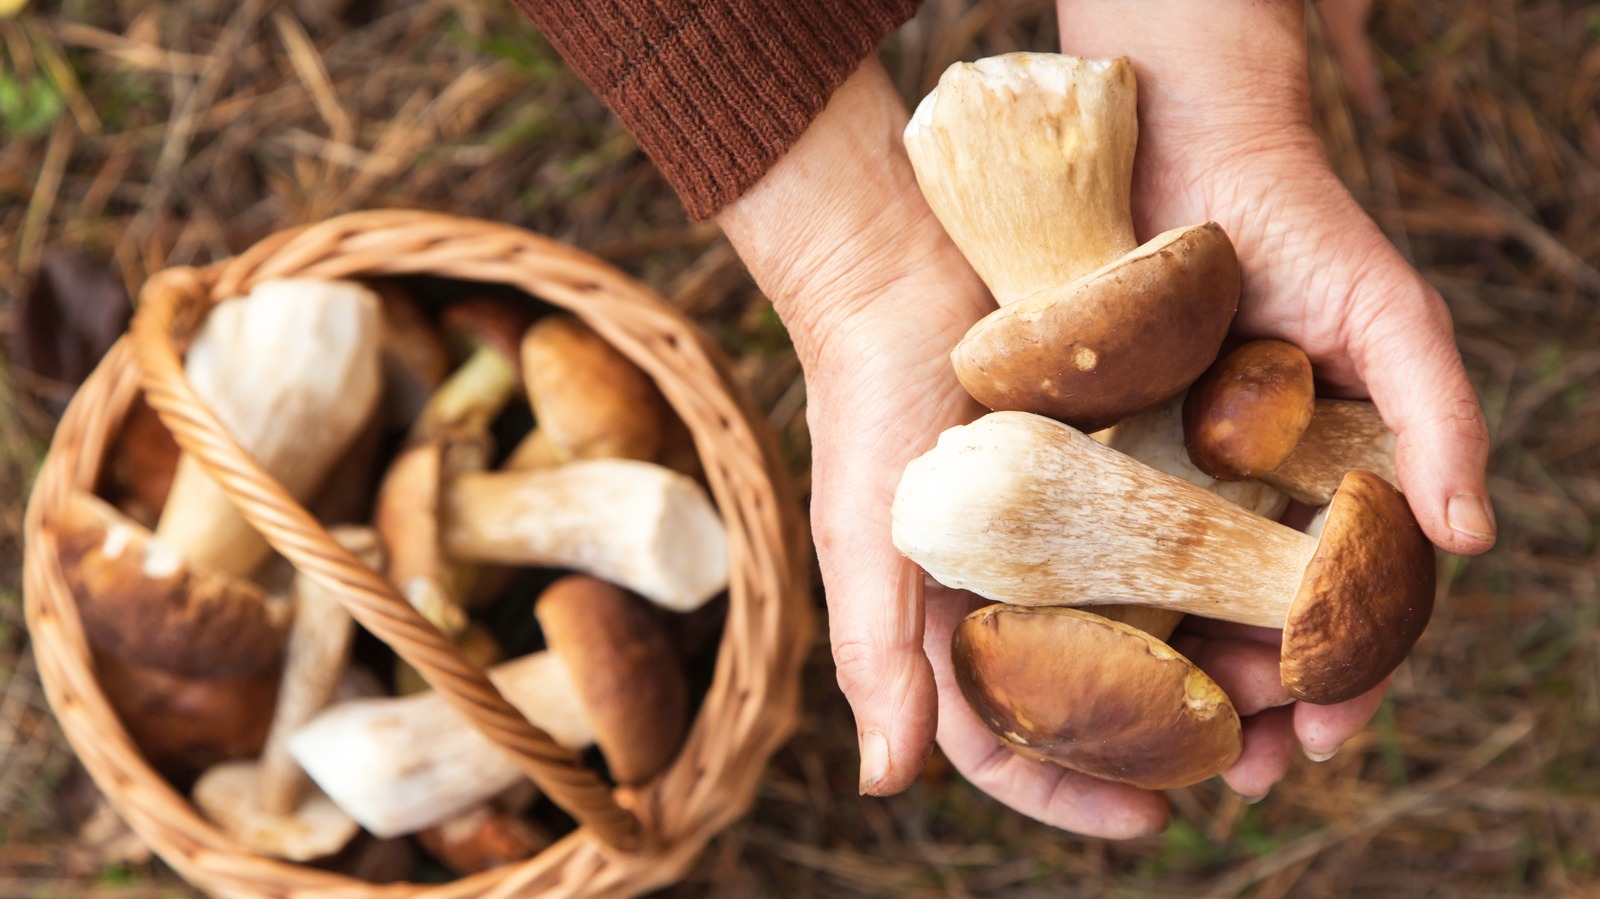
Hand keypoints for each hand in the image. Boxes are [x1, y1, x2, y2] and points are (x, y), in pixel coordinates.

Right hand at [719, 55, 1355, 835]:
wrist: (905, 260)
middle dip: (1169, 740)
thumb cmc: (866, 398)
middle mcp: (1018, 586)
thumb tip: (887, 784)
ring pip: (1157, 619)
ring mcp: (1075, 527)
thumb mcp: (861, 531)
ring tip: (1287, 685)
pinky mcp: (1121, 462)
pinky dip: (1230, 562)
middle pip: (1098, 694)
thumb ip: (876, 652)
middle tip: (1249, 763)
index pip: (1006, 738)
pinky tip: (1285, 582)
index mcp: (950, 619)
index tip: (1151, 821)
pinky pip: (1183, 529)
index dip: (1071, 789)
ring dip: (1220, 659)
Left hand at [1056, 0, 1495, 773]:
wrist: (1184, 149)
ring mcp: (1176, 478)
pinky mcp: (1097, 455)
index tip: (1324, 740)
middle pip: (1259, 627)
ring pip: (1179, 605)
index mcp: (1338, 481)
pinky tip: (1085, 661)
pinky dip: (1103, 609)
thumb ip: (1441, 417)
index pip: (1350, 607)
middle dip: (1257, 708)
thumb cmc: (1302, 228)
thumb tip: (1474, 538)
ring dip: (1179, 684)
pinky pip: (1101, 546)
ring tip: (1164, 749)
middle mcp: (1256, 493)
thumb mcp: (1391, 316)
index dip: (1344, 678)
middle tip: (1236, 773)